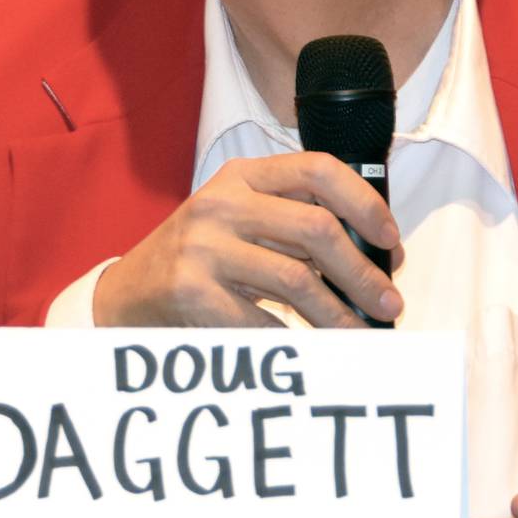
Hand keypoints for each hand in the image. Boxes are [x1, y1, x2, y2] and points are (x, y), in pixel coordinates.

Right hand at [93, 152, 401, 328]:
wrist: (127, 292)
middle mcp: (223, 203)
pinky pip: (263, 320)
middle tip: (389, 301)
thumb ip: (295, 221)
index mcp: (243, 175)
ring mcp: (205, 246)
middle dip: (362, 271)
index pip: (318, 169)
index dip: (364, 202)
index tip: (390, 239)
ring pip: (297, 279)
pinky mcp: (192, 291)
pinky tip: (315, 348)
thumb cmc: (202, 255)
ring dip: (340, 313)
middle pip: (316, 229)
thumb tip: (375, 256)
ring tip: (362, 332)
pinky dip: (296, 339)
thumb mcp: (242, 218)